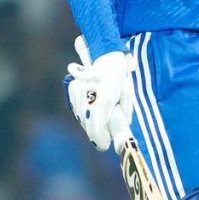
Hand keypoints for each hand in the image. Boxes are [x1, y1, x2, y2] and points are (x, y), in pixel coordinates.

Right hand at [66, 35, 133, 151]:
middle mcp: (88, 95)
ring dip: (91, 122)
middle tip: (107, 134)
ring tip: (102, 114)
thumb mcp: (126, 95)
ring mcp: (78, 91)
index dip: (101, 141)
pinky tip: (93, 105)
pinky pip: (77, 109)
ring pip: (81, 118)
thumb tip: (120, 132)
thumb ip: (123, 113)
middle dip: (98, 133)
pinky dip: (84, 112)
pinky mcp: (72, 88)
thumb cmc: (120, 76)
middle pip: (88, 126)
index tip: (106, 145)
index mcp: (104, 98)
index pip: (96, 130)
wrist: (106, 54)